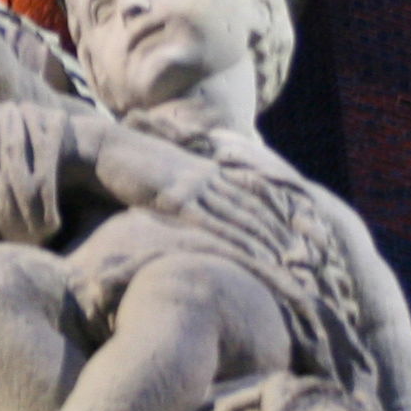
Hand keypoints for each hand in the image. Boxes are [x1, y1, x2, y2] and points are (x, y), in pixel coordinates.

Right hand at [77, 123, 295, 269]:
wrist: (102, 148)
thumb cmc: (127, 164)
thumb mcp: (163, 174)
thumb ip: (183, 188)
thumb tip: (193, 208)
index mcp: (205, 170)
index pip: (251, 193)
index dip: (277, 213)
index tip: (301, 231)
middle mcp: (207, 176)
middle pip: (254, 207)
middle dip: (283, 231)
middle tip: (307, 254)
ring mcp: (193, 187)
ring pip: (241, 217)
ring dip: (267, 241)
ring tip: (290, 262)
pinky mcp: (176, 200)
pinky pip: (213, 224)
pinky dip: (236, 241)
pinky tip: (250, 256)